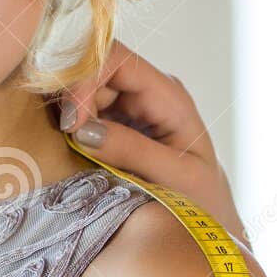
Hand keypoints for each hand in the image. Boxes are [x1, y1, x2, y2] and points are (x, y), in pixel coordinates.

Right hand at [54, 40, 248, 246]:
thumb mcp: (176, 179)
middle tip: (67, 141)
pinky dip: (70, 127)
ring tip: (70, 149)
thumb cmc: (202, 198)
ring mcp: (130, 104)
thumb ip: (134, 152)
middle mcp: (148, 90)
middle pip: (94, 71)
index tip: (70, 125)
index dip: (84, 80)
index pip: (117, 60)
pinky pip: (83, 111)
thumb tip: (82, 130)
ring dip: (69, 116)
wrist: (209, 216)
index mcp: (169, 96)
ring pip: (83, 90)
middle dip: (72, 101)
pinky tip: (71, 148)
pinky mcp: (116, 121)